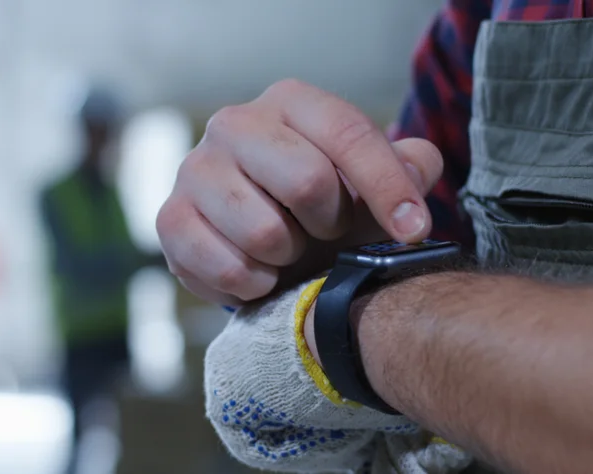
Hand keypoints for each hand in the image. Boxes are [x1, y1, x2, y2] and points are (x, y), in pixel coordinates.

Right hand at [157, 79, 442, 304]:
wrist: (259, 237)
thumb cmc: (322, 205)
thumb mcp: (368, 182)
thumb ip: (406, 166)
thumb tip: (422, 164)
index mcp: (290, 103)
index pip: (348, 134)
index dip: (389, 187)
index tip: (414, 230)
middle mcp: (235, 124)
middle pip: (306, 182)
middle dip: (331, 224)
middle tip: (328, 233)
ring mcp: (195, 170)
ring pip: (265, 233)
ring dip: (290, 257)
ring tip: (288, 250)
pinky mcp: (170, 219)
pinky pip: (227, 268)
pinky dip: (255, 284)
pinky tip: (259, 273)